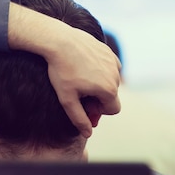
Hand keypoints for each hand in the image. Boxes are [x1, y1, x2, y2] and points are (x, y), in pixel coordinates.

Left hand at [8, 3, 121, 137]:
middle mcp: (115, 75)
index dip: (98, 110)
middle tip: (79, 92)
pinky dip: (100, 70)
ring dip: (99, 83)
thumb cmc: (61, 70)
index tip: (84, 103)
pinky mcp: (107, 50)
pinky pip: (109, 66)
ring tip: (81, 79)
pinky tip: (83, 67)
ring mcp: (112, 61)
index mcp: (108, 89)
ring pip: (111, 80)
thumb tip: (88, 133)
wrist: (59, 41)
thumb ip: (79, 119)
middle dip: (99, 97)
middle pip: (112, 95)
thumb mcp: (67, 99)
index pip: (112, 110)